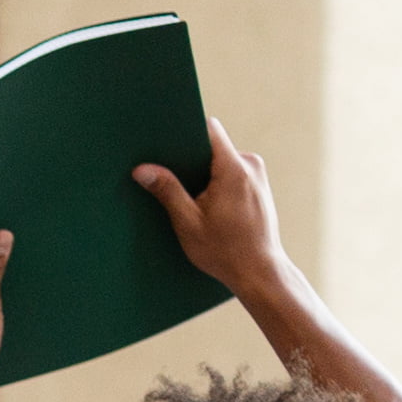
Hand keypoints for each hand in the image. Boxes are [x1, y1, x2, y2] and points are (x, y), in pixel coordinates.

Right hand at [134, 119, 293, 307]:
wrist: (259, 272)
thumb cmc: (224, 251)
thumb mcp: (188, 223)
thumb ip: (167, 190)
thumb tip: (142, 169)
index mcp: (234, 169)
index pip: (209, 130)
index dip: (185, 132)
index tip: (166, 141)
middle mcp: (250, 165)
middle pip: (212, 146)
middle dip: (190, 159)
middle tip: (170, 178)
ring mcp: (257, 175)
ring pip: (221, 160)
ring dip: (203, 174)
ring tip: (188, 197)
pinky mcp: (258, 186)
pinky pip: (231, 172)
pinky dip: (215, 183)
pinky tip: (205, 205)